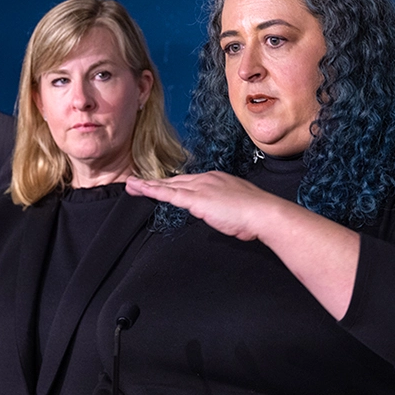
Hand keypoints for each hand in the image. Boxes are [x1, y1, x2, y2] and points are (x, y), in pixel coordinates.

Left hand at [126, 172, 277, 240]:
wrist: (264, 213)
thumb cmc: (256, 215)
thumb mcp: (237, 208)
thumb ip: (224, 209)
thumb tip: (221, 214)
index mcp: (216, 180)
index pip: (189, 182)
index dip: (172, 184)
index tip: (162, 185)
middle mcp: (206, 179)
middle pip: (175, 181)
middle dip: (155, 182)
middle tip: (136, 182)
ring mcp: (200, 187)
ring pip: (168, 185)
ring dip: (148, 185)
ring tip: (131, 185)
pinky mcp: (196, 199)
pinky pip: (169, 194)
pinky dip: (152, 190)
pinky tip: (140, 189)